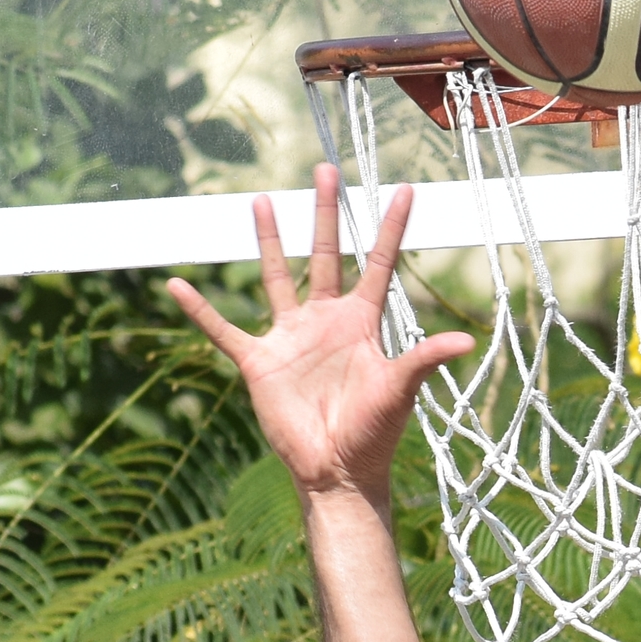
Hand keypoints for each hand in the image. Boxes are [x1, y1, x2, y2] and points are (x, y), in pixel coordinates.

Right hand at [164, 167, 472, 502]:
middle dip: (326, 213)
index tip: (406, 190)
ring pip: (277, 277)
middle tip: (326, 169)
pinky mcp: (259, 362)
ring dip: (270, 240)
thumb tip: (464, 342)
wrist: (337, 472)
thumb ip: (423, 360)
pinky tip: (176, 285)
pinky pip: (223, 331)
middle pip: (326, 254)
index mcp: (361, 322)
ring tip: (260, 200)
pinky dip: (200, 311)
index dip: (391, 229)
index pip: (378, 263)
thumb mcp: (398, 392)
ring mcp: (290, 338)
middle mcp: (325, 320)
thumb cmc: (374, 434)